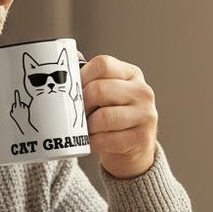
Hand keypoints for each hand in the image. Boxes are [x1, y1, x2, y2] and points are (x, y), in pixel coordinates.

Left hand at [80, 54, 157, 178]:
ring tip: (85, 129)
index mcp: (132, 74)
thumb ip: (90, 78)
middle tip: (76, 114)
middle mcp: (142, 91)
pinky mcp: (141, 138)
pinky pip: (106, 139)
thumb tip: (67, 64)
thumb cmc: (113, 115)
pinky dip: (93, 143)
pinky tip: (91, 142)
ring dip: (87, 127)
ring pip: (102, 117)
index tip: (74, 90)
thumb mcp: (107, 93)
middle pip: (99, 90)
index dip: (82, 77)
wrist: (134, 148)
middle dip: (81, 105)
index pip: (102, 64)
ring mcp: (145, 115)